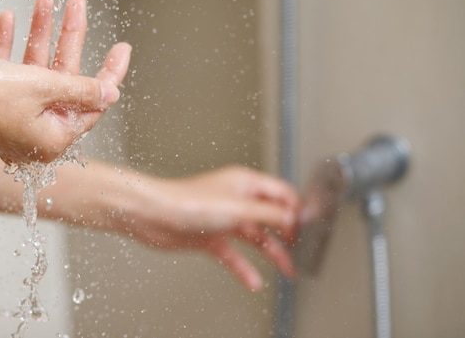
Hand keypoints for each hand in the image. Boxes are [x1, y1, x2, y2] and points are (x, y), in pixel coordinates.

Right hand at [0, 0, 129, 162]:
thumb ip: (80, 89)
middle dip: (68, 38)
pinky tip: (9, 19)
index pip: (93, 103)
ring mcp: (12, 118)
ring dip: (39, 34)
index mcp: (55, 137)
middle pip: (63, 79)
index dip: (109, 72)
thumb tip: (110, 94)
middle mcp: (36, 131)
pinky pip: (7, 72)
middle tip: (77, 4)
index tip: (122, 47)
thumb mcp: (43, 88)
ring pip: (35, 70)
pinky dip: (10, 46)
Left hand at [116, 166, 298, 290]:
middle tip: (301, 249)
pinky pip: (235, 255)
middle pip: (270, 216)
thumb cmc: (188, 202)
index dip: (296, 209)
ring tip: (287, 269)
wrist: (154, 217)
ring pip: (255, 237)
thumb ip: (271, 214)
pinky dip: (245, 267)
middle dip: (287, 233)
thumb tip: (295, 217)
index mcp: (245, 183)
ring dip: (272, 253)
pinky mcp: (211, 237)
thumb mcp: (239, 207)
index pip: (281, 193)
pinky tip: (254, 280)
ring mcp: (223, 219)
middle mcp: (236, 199)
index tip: (309, 227)